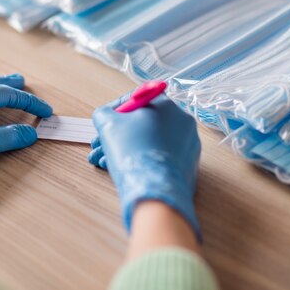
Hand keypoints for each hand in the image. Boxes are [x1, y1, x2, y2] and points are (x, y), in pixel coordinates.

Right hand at [89, 95, 201, 239]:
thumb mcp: (108, 124)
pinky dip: (144, 160)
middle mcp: (182, 120)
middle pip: (145, 123)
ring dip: (127, 148)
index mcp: (166, 104)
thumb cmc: (132, 152)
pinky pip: (162, 156)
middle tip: (100, 146)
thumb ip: (105, 113)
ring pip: (151, 141)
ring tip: (104, 162)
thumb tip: (107, 114)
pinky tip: (125, 169)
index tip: (106, 124)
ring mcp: (189, 143)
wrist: (155, 191)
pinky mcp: (189, 164)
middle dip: (119, 134)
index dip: (118, 111)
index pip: (139, 99)